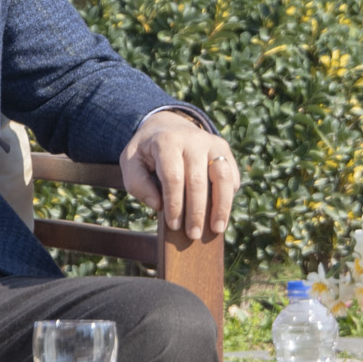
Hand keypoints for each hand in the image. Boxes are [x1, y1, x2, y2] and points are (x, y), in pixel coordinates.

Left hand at [121, 110, 238, 242]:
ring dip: (221, 206)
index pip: (173, 177)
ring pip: (223, 176)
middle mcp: (192, 139)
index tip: (173, 225)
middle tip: (193, 235)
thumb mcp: (130, 162)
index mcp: (166, 141)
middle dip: (196, 211)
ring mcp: (212, 142)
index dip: (175, 204)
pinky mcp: (224, 149)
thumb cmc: (147, 152)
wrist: (166, 126)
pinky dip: (229, 195)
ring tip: (217, 228)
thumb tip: (158, 205)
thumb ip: (137, 184)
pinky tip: (221, 213)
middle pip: (198, 181)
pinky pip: (232, 174)